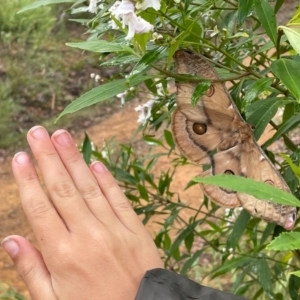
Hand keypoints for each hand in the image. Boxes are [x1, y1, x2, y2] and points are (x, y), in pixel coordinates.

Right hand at [1, 126, 162, 299]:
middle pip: (63, 189)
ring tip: (61, 136)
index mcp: (64, 255)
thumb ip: (32, 270)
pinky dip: (106, 179)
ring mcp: (114, 229)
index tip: (19, 157)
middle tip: (37, 132)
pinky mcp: (135, 228)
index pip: (40, 208)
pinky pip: (118, 198)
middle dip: (48, 158)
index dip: (28, 181)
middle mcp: (88, 235)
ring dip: (73, 159)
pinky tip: (95, 162)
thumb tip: (10, 240)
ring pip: (89, 187)